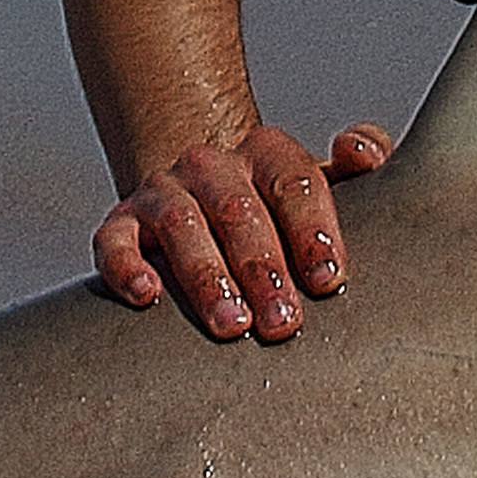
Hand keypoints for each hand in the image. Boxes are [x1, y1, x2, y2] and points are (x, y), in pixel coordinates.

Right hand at [95, 119, 393, 338]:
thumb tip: (362, 152)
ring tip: (232, 325)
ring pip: (182, 226)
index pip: (294, 181)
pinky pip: (113, 241)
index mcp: (267, 152)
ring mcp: (163, 193)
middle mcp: (211, 166)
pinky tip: (146, 295)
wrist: (201, 198)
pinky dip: (126, 266)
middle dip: (263, 268)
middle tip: (283, 323)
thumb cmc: (280, 208)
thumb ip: (363, 157)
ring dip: (208, 278)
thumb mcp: (324, 182)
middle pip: (240, 210)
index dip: (312, 229)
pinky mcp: (120, 224)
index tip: (329, 279)